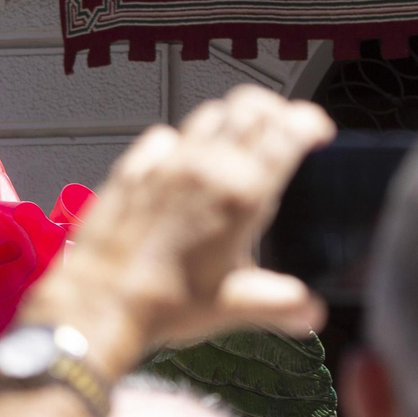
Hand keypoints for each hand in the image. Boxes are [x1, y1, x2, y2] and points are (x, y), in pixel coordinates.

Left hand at [21, 85, 334, 376]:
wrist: (99, 303)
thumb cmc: (166, 304)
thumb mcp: (234, 307)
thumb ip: (279, 303)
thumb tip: (308, 310)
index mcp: (241, 194)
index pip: (288, 130)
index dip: (310, 122)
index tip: (318, 132)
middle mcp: (206, 166)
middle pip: (251, 106)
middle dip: (276, 111)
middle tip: (284, 131)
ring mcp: (167, 162)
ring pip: (211, 114)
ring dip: (232, 122)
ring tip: (238, 147)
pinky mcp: (134, 167)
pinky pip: (166, 136)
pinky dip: (184, 142)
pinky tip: (183, 166)